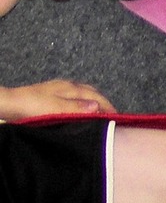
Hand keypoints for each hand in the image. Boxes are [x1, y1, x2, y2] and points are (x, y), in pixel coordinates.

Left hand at [0, 78, 114, 118]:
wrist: (9, 103)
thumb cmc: (31, 106)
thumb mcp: (56, 108)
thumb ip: (77, 108)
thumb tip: (98, 107)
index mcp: (72, 88)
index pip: (97, 97)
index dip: (108, 107)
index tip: (118, 117)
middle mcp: (67, 86)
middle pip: (92, 93)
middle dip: (103, 103)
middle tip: (110, 116)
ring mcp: (58, 89)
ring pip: (82, 95)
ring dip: (92, 103)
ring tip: (97, 114)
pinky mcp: (50, 94)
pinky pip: (73, 98)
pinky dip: (81, 104)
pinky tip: (77, 111)